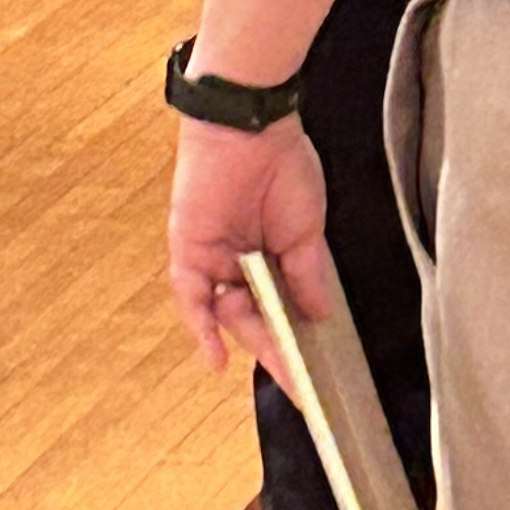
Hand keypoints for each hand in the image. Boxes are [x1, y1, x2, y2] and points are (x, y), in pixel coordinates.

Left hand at [166, 114, 330, 377]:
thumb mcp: (306, 231)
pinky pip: (192, 297)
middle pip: (255, 317)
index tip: (316, 376)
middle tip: (302, 383)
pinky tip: (217, 359)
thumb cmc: (283, 167)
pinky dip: (202, 328)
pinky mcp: (189, 250)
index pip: (281, 308)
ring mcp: (213, 258)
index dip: (296, 341)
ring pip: (228, 312)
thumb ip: (307, 276)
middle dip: (279, 350)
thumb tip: (319, 314)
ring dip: (251, 341)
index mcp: (269, 255)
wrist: (252, 126)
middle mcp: (239, 262)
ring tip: (284, 370)